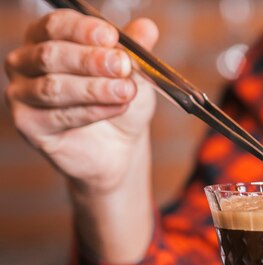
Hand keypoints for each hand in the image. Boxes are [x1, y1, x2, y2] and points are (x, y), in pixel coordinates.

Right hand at [4, 9, 158, 194]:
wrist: (119, 147)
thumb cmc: (116, 102)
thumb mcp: (131, 73)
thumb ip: (134, 50)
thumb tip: (147, 29)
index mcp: (45, 37)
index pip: (56, 25)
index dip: (84, 30)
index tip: (112, 37)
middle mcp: (26, 62)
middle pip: (52, 54)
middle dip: (90, 60)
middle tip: (122, 65)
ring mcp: (22, 93)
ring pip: (54, 87)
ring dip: (94, 89)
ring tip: (126, 91)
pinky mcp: (28, 124)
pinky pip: (58, 116)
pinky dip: (91, 112)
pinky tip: (115, 108)